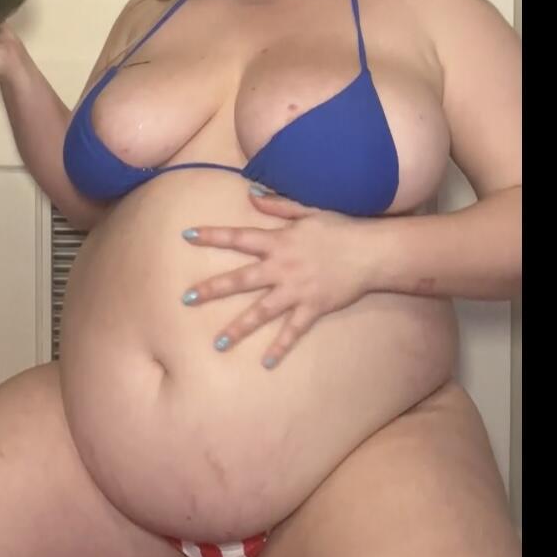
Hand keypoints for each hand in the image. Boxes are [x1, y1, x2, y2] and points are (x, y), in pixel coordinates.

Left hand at [181, 187, 377, 368]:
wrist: (371, 252)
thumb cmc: (339, 228)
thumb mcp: (307, 210)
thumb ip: (277, 206)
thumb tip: (250, 193)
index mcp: (278, 242)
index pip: (238, 237)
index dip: (212, 236)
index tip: (186, 236)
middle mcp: (282, 267)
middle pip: (240, 279)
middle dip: (212, 289)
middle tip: (186, 299)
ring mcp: (296, 290)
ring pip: (261, 312)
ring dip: (238, 328)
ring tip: (217, 343)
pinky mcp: (313, 308)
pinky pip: (293, 331)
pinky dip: (280, 347)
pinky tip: (265, 363)